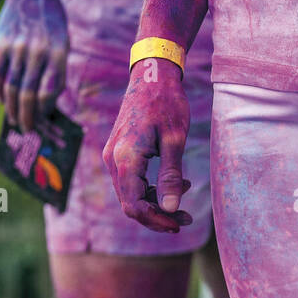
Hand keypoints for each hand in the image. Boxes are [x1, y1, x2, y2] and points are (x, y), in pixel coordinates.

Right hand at [0, 0, 68, 131]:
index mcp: (60, 51)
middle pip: (28, 94)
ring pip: (11, 88)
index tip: (44, 120)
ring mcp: (18, 47)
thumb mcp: (62, 42)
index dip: (45, 109)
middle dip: (27, 117)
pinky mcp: (1, 44)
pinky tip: (2, 100)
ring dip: (11, 109)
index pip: (50, 90)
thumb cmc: (52, 23)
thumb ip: (55, 70)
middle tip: (27, 129)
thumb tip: (45, 105)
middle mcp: (39, 50)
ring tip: (13, 119)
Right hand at [103, 59, 192, 232]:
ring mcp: (112, 154)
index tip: (179, 224)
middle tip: (185, 219)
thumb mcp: (175, 139)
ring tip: (185, 196)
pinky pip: (131, 179)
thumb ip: (171, 175)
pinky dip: (150, 187)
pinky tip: (175, 182)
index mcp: (126, 158)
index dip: (157, 220)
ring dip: (155, 202)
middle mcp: (112, 159)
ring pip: (130, 193)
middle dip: (158, 215)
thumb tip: (172, 209)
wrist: (152, 74)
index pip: (134, 206)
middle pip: (130, 203)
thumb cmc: (166, 102)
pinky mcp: (118, 150)